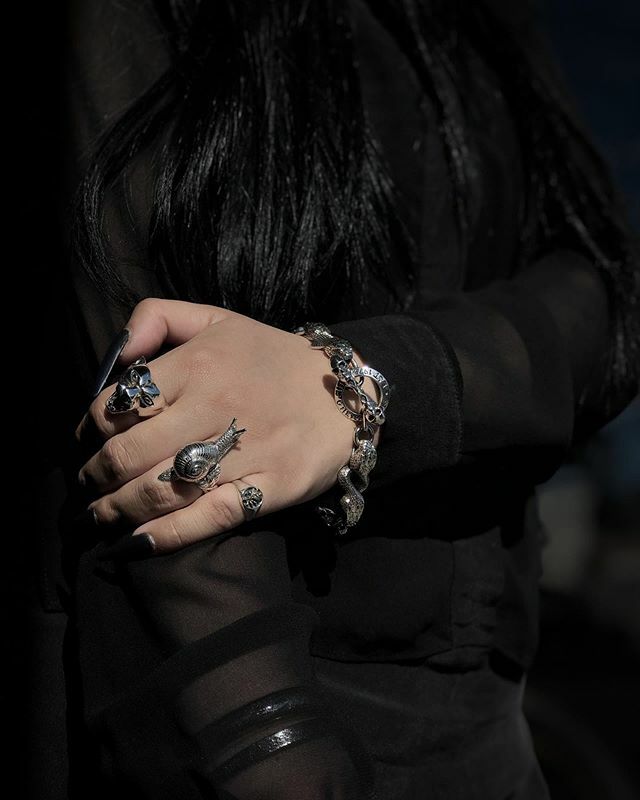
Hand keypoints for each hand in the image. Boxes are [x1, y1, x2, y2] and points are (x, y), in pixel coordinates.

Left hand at [76, 299, 379, 552]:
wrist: (346, 393)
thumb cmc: (273, 358)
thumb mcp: (218, 319)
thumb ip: (159, 317)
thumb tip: (116, 352)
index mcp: (196, 365)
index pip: (118, 405)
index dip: (91, 431)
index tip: (89, 445)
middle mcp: (213, 407)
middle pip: (128, 454)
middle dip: (95, 477)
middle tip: (88, 488)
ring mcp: (243, 452)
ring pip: (159, 490)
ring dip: (115, 511)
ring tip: (99, 518)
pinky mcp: (270, 487)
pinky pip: (208, 517)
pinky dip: (167, 535)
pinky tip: (137, 542)